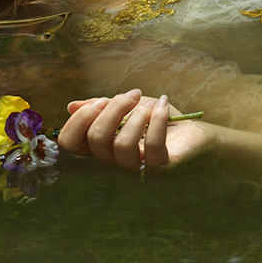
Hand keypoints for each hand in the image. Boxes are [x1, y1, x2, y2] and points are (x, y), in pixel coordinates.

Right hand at [59, 89, 215, 172]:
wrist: (191, 128)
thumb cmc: (155, 118)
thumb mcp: (126, 106)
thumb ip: (100, 107)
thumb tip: (71, 106)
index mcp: (100, 146)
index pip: (70, 143)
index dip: (79, 119)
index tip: (101, 100)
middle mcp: (113, 161)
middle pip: (96, 139)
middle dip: (114, 109)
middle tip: (133, 95)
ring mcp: (136, 167)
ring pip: (122, 146)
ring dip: (137, 116)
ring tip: (150, 105)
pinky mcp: (161, 167)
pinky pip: (153, 147)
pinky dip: (158, 119)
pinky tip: (164, 104)